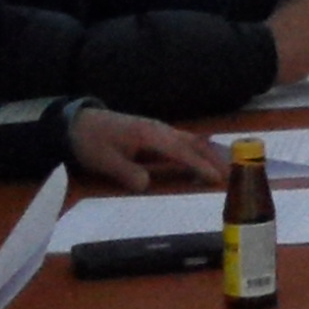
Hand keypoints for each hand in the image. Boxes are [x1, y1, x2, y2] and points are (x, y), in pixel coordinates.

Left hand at [66, 107, 228, 190]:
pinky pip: (181, 140)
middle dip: (213, 158)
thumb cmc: (90, 142)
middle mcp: (158, 129)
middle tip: (232, 174)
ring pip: (189, 139)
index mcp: (148, 135)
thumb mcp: (102, 160)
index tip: (217, 178)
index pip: (180, 151)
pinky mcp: (153, 133)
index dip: (199, 165)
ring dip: (208, 153)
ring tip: (225, 167)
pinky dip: (197, 149)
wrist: (76, 123)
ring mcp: (157, 129)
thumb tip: (147, 185)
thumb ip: (126, 172)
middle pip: (192, 142)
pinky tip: (202, 157)